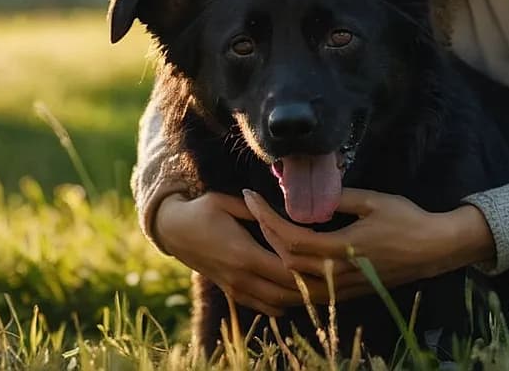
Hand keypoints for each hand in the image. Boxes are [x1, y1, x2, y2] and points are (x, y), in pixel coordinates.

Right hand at [155, 192, 334, 315]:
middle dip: (311, 286)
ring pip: (276, 303)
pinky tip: (297, 294)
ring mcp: (235, 287)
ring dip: (299, 298)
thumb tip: (285, 203)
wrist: (173, 231)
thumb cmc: (201, 210)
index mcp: (244, 253)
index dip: (308, 267)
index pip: (285, 268)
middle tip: (334, 276)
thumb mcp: (227, 201)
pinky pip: (262, 306)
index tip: (328, 257)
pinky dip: (282, 304)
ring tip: (322, 285)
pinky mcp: (231, 291)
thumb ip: (257, 208)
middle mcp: (241, 276)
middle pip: (286, 291)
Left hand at [242, 188, 494, 302]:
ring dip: (279, 257)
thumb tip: (311, 193)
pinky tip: (289, 256)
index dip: (267, 218)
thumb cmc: (407, 220)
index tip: (252, 198)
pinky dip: (295, 274)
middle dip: (267, 235)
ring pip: (297, 281)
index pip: (291, 238)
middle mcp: (339, 272)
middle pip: (287, 261)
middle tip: (256, 210)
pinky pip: (312, 289)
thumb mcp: (373, 200)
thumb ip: (340, 199)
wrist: (434, 248)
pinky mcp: (350, 291)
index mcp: (342, 248)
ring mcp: (344, 286)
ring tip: (269, 232)